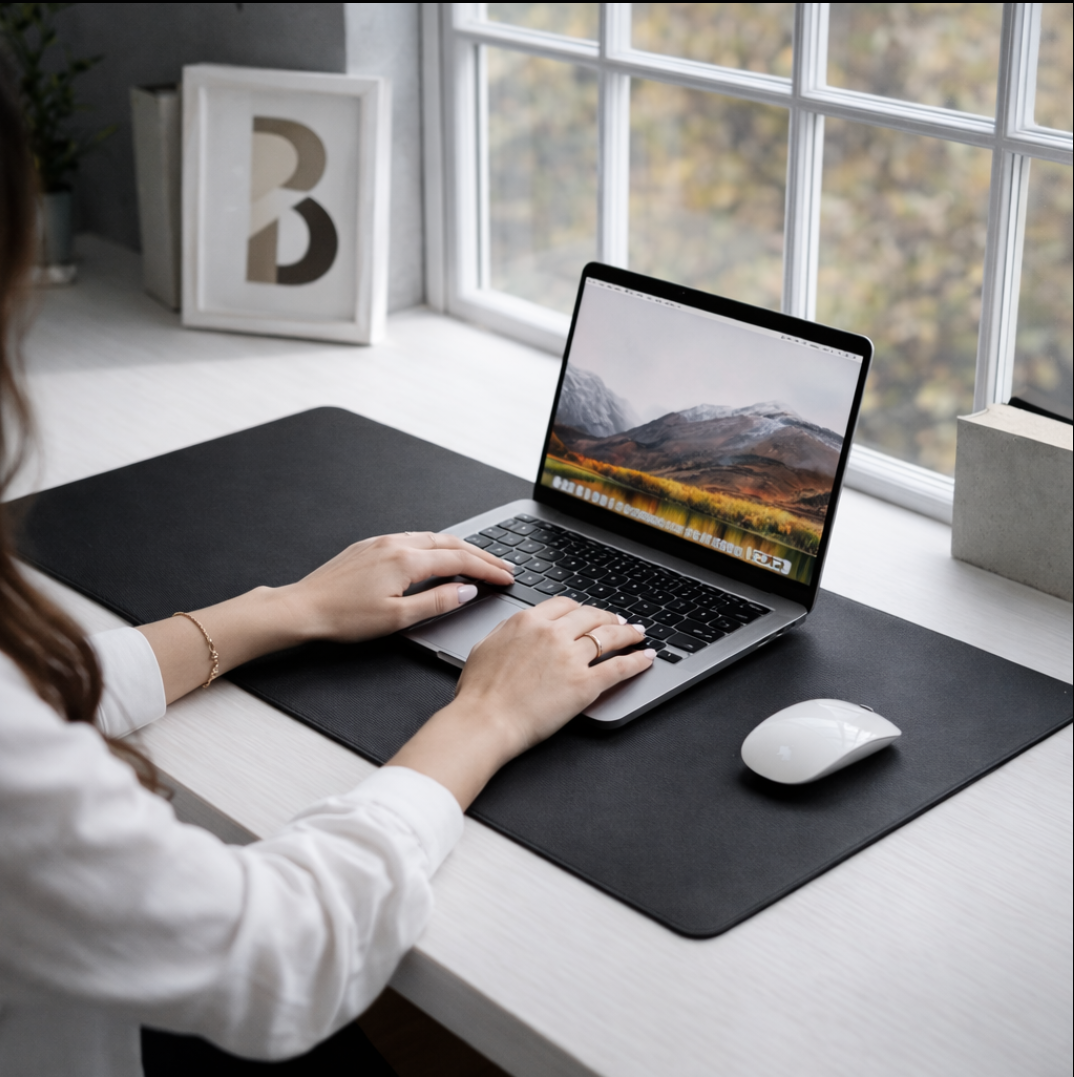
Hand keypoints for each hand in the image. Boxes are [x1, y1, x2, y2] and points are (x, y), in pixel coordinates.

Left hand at [138, 531, 512, 702]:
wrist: (301, 608)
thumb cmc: (343, 618)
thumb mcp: (397, 618)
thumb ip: (436, 602)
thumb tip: (465, 590)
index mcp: (407, 561)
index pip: (460, 561)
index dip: (488, 569)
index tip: (507, 577)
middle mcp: (397, 544)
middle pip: (451, 544)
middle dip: (481, 555)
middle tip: (504, 566)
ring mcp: (382, 541)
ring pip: (432, 538)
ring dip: (460, 548)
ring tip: (479, 559)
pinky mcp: (370, 545)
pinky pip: (414, 538)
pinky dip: (436, 545)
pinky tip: (438, 553)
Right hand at [388, 599, 654, 807]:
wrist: (484, 721)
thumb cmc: (478, 693)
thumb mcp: (485, 647)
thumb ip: (507, 632)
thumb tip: (516, 628)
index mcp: (527, 622)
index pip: (563, 605)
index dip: (580, 608)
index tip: (587, 613)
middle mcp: (552, 634)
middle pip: (590, 616)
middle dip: (608, 617)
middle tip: (617, 622)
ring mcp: (571, 658)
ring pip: (609, 637)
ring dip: (628, 633)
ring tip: (637, 634)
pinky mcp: (585, 684)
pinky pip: (618, 667)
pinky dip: (636, 661)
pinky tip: (645, 658)